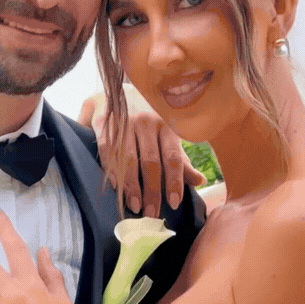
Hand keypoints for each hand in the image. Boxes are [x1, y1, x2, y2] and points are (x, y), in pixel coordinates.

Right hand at [79, 88, 204, 216]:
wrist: (116, 90)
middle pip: (151, 162)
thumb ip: (180, 159)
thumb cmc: (147, 120)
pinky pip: (108, 151)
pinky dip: (112, 171)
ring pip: (130, 159)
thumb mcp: (167, 136)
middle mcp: (147, 122)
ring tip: (136, 207)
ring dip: (132, 186)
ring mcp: (125, 121)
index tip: (174, 203)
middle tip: (153, 213)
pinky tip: (117, 188)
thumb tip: (200, 181)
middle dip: (152, 190)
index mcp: (166, 125)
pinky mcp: (104, 123)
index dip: (174, 181)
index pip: (173, 157)